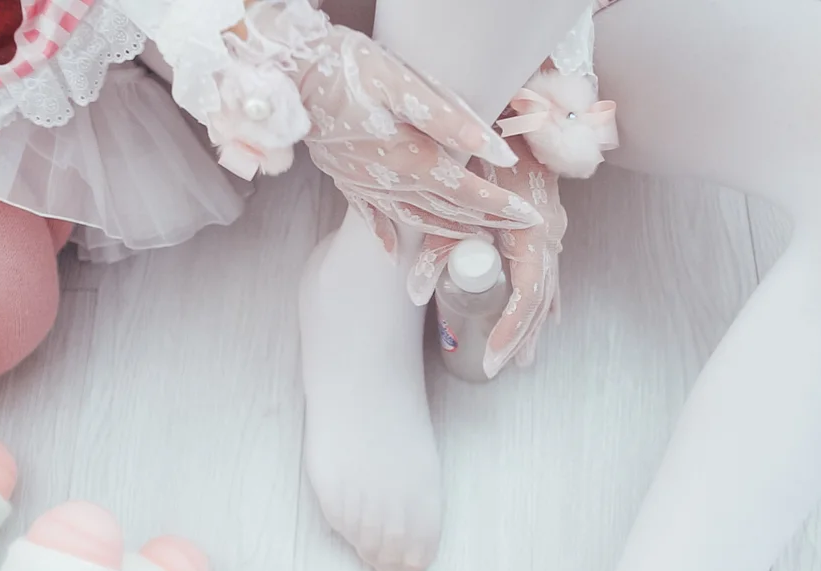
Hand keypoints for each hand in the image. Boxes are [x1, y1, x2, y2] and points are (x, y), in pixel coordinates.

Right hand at [211, 0, 541, 253]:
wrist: (290, 73)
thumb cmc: (348, 69)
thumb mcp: (405, 85)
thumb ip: (452, 121)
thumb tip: (495, 151)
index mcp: (410, 160)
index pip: (468, 193)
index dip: (501, 206)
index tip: (530, 216)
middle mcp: (390, 183)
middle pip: (448, 212)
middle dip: (487, 222)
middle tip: (519, 230)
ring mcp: (365, 186)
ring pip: (417, 219)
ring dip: (449, 232)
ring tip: (477, 238)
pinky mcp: (345, 181)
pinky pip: (371, 217)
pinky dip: (388, 236)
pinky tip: (395, 251)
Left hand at [412, 135, 566, 376]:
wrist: (522, 94)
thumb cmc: (491, 133)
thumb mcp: (462, 184)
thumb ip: (441, 237)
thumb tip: (416, 290)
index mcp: (534, 228)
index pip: (528, 294)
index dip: (510, 329)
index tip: (491, 356)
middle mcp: (549, 231)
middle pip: (540, 298)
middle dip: (518, 336)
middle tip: (495, 367)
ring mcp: (552, 224)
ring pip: (548, 285)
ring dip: (533, 323)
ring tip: (520, 358)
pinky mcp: (546, 216)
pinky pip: (550, 267)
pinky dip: (545, 296)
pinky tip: (547, 316)